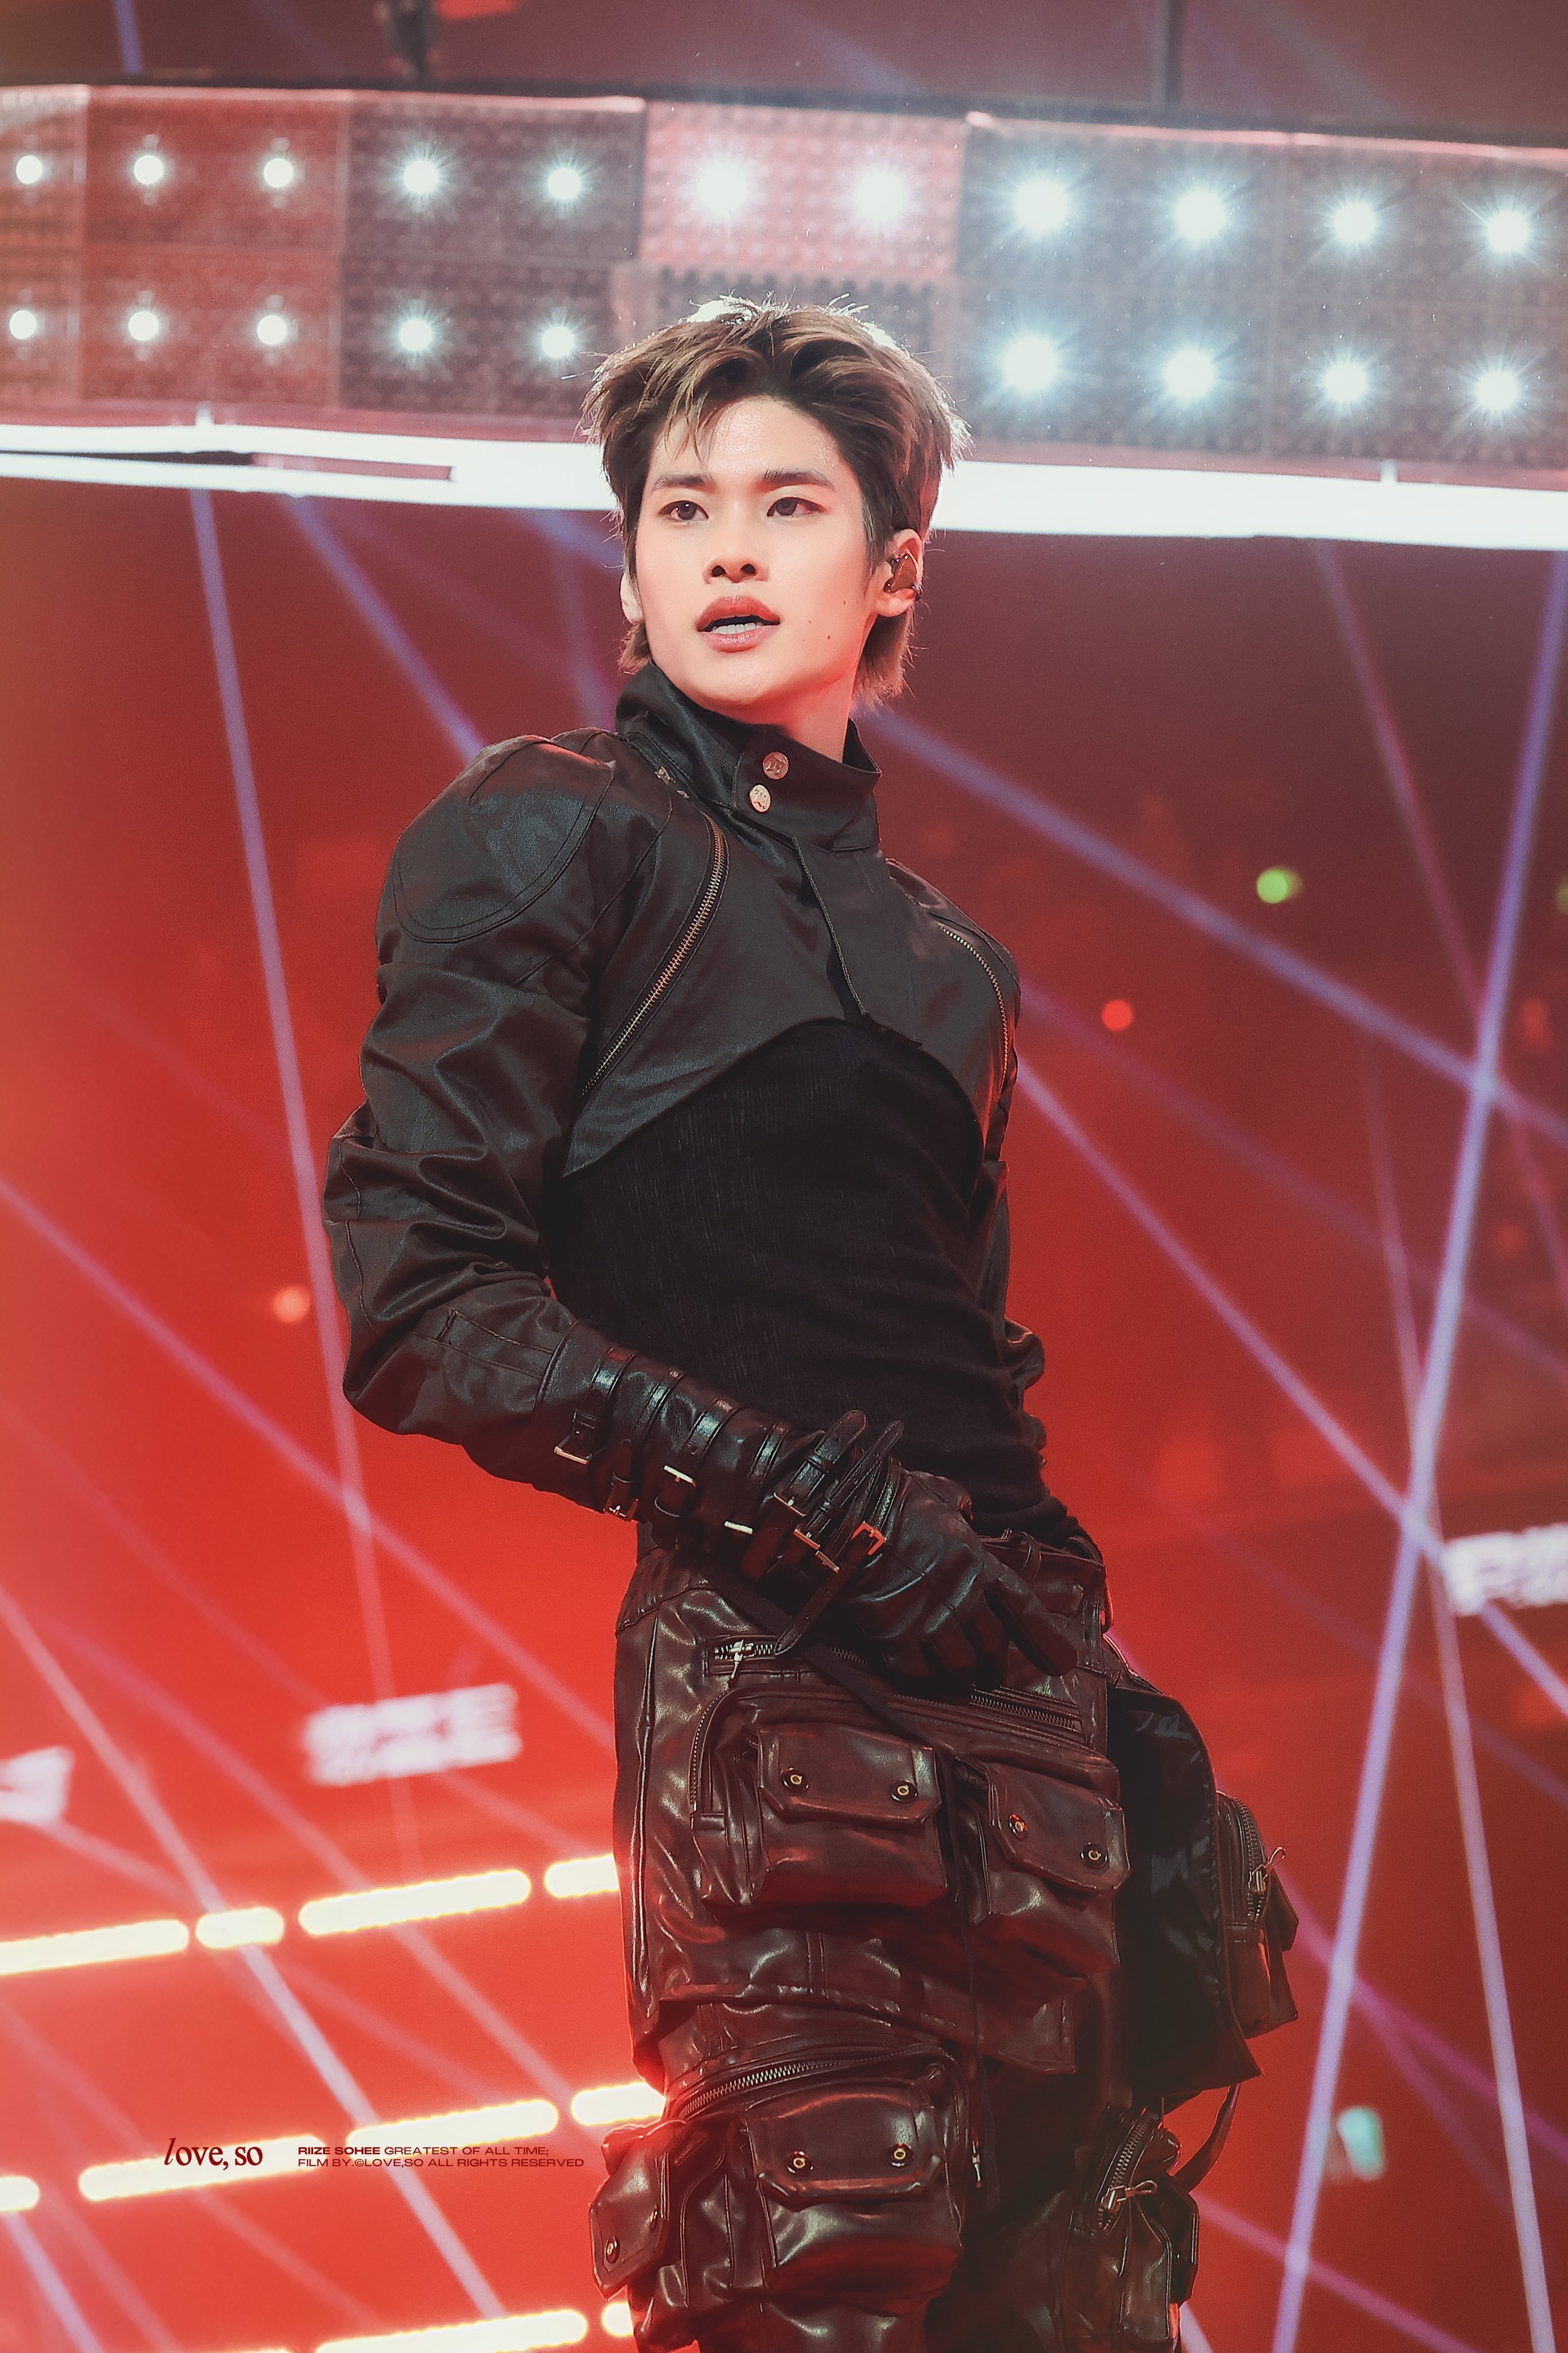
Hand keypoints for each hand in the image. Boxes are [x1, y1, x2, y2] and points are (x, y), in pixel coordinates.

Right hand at [833, 1466, 1077, 1689]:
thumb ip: (958, 1502)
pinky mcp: (896, 1637)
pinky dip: (922, 1678)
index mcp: (978, 1564)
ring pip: (960, 1667)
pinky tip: (919, 1673)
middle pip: (992, 1647)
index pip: (1023, 1608)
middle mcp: (962, 1597)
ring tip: (958, 1681)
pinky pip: (917, 1674)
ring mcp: (929, 1620)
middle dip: (995, 1666)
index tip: (1062, 1664)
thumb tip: (965, 1506)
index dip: (1045, 1639)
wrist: (851, 1517)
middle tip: (990, 1673)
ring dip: (962, 1678)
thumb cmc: (896, 1501)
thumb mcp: (938, 1491)